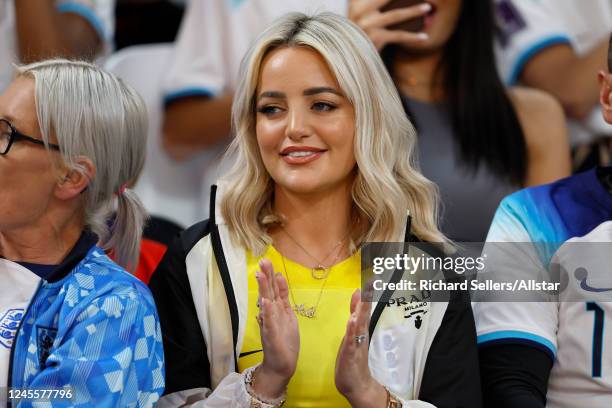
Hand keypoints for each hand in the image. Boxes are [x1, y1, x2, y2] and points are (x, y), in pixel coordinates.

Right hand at [251, 258, 299, 399]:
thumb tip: (276, 284)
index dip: (273, 276)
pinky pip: (268, 321)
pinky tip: (265, 301)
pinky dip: (266, 312)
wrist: (281, 365)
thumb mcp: (287, 318)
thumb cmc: (284, 342)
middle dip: (266, 276)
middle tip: (262, 260)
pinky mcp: (270, 334)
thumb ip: (282, 302)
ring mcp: (270, 323)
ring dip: (263, 289)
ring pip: (266, 303)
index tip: (270, 262)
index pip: (276, 289)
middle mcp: (272, 314)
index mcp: (278, 310)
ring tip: (260, 274)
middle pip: (269, 291)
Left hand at [335, 289, 386, 406]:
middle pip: (364, 313)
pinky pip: (351, 341)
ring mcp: (356, 344)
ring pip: (359, 325)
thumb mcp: (352, 332)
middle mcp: (360, 334)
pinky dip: (352, 330)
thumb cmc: (353, 358)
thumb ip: (355, 313)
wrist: (357, 384)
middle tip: (371, 281)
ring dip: (361, 311)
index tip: (370, 277)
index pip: (363, 308)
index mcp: (360, 328)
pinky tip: (352, 320)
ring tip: (363, 296)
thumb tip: (358, 293)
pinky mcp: (350, 354)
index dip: (366, 293)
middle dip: (367, 298)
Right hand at [349, 0, 430, 49]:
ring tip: (428, 7)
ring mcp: (367, 25)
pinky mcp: (375, 39)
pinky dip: (413, 37)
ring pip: (396, 15)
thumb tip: (387, 2)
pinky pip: (398, 36)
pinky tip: (424, 37)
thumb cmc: (358, 31)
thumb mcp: (360, 12)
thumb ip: (371, 3)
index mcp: (357, 2)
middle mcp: (360, 11)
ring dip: (414, 11)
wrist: (348, 55)